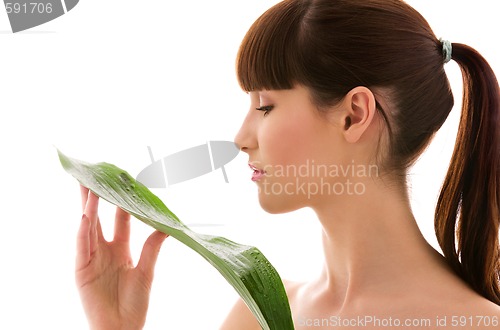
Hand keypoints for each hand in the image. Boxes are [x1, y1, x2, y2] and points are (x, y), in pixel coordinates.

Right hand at [76, 186, 167, 329]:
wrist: (122, 328)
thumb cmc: (135, 304)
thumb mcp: (147, 271)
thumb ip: (152, 247)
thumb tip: (167, 226)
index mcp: (122, 248)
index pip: (121, 219)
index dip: (123, 202)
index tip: (127, 182)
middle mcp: (105, 249)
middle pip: (101, 217)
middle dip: (99, 197)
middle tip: (98, 175)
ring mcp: (92, 258)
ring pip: (89, 226)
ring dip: (88, 207)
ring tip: (88, 186)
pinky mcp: (81, 269)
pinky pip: (82, 246)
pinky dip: (84, 230)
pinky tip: (86, 214)